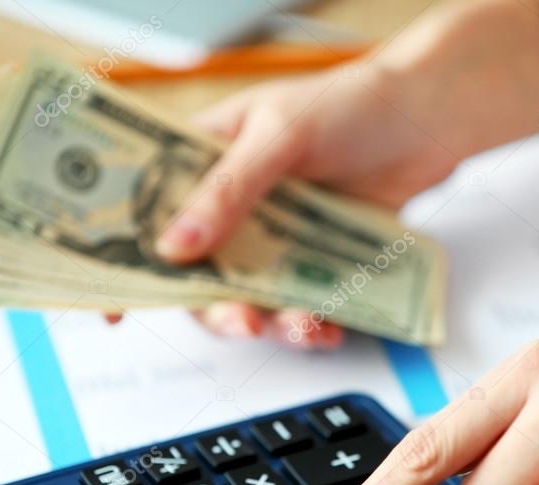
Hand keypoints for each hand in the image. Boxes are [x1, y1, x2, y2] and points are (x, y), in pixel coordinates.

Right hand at [155, 0, 538, 347]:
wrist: (425, 119)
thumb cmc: (348, 104)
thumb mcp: (277, 137)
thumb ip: (227, 192)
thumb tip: (175, 247)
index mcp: (205, 161)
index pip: (147, 213)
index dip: (124, 261)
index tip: (113, 306)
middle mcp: (233, 205)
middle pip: (199, 274)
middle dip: (216, 307)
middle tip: (241, 319)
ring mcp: (275, 236)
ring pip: (251, 297)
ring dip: (270, 322)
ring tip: (303, 327)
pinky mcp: (314, 258)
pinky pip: (299, 301)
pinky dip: (310, 322)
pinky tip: (327, 326)